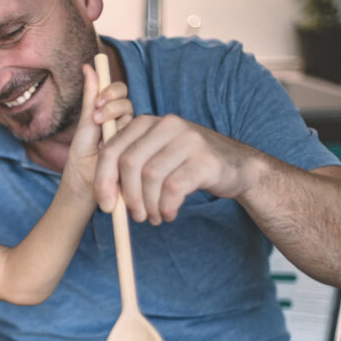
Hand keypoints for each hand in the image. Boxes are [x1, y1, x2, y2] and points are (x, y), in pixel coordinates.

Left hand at [64, 64, 133, 201]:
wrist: (85, 185)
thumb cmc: (82, 157)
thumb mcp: (85, 125)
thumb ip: (91, 98)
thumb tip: (88, 66)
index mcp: (110, 114)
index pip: (118, 92)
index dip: (112, 91)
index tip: (99, 101)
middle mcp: (122, 123)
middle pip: (127, 103)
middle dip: (114, 104)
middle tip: (98, 117)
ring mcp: (131, 137)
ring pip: (133, 119)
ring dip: (116, 123)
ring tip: (101, 137)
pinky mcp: (137, 151)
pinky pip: (136, 138)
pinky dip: (124, 139)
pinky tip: (109, 146)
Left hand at [94, 113, 258, 223]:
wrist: (237, 166)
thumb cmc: (188, 165)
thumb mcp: (156, 156)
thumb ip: (130, 168)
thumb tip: (105, 198)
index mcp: (147, 122)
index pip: (112, 150)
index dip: (103, 181)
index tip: (106, 206)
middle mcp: (167, 125)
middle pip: (129, 163)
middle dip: (128, 197)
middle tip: (135, 216)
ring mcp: (188, 139)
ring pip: (151, 177)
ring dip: (149, 205)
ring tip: (155, 217)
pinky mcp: (205, 160)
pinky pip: (174, 188)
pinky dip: (167, 207)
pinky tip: (169, 214)